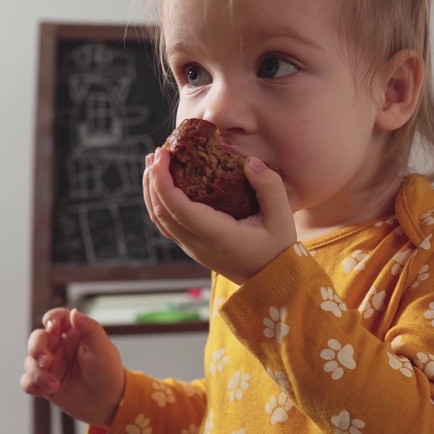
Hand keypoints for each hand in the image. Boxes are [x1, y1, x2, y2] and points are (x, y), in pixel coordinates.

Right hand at [21, 308, 124, 426]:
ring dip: (38, 373)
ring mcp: (51, 365)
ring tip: (55, 385)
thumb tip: (74, 312)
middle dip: (36, 348)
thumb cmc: (109, 373)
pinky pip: (28, 381)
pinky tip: (44, 391)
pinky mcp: (44, 383)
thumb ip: (90, 328)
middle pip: (37, 338)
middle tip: (46, 361)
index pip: (57, 318)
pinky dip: (31, 384)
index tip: (52, 328)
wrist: (108, 403)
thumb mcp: (103, 348)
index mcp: (74, 334)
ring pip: (30, 361)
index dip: (51, 318)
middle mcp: (60, 347)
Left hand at [143, 148, 296, 284]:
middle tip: (157, 153)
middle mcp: (198, 244)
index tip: (162, 156)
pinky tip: (162, 186)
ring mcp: (193, 248)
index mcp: (218, 236)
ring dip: (152, 191)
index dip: (164, 182)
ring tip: (153, 164)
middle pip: (162, 212)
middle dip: (153, 180)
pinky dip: (159, 202)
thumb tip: (249, 162)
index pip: (179, 209)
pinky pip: (168, 224)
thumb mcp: (282, 218)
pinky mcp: (193, 247)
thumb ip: (269, 187)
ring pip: (160, 220)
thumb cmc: (278, 249)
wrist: (272, 280)